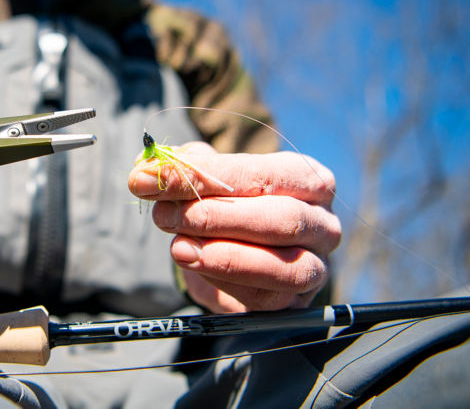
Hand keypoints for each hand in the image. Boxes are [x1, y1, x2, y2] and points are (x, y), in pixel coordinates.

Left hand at [128, 142, 340, 312]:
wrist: (239, 254)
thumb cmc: (228, 205)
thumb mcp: (208, 178)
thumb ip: (182, 167)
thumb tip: (146, 167)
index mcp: (308, 180)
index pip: (261, 174)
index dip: (205, 175)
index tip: (151, 177)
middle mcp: (323, 223)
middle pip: (280, 218)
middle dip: (214, 217)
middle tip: (164, 215)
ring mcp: (317, 267)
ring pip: (282, 266)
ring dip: (222, 256)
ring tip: (178, 247)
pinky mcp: (296, 303)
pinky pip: (265, 299)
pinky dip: (224, 282)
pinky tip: (194, 267)